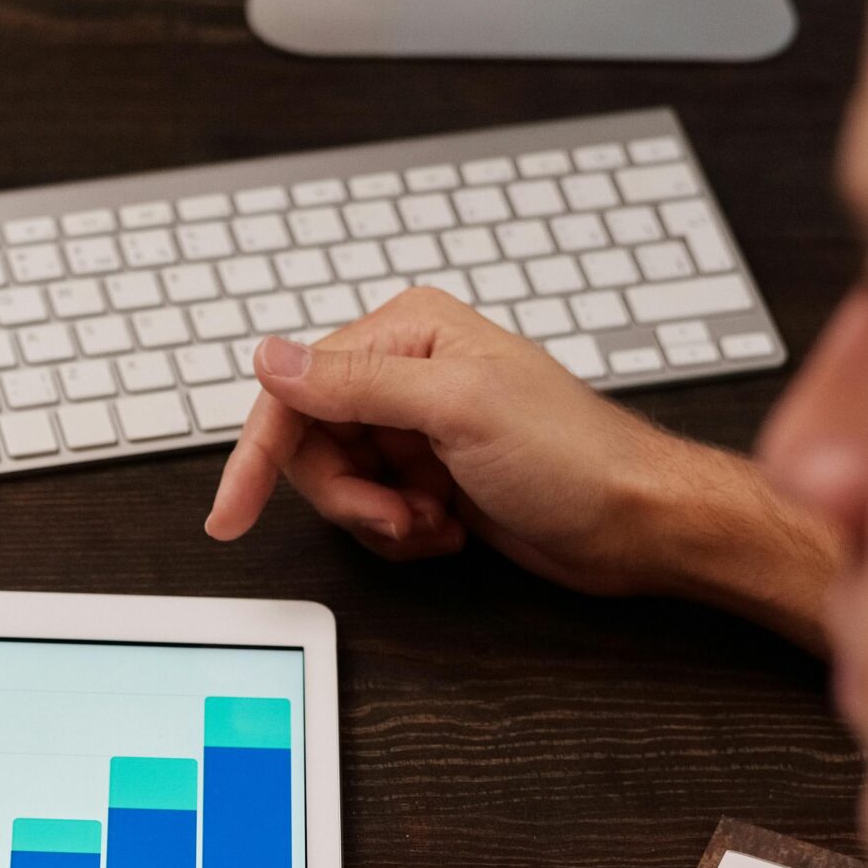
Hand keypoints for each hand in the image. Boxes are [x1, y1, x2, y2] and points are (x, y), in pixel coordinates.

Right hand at [204, 292, 837, 648]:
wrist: (636, 524)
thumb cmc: (574, 458)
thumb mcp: (458, 409)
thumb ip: (356, 381)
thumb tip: (272, 356)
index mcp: (407, 332)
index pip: (296, 389)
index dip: (260, 454)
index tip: (232, 512)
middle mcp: (405, 373)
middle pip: (311, 444)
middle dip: (346, 495)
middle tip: (395, 514)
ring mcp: (417, 429)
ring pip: (338, 486)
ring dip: (379, 519)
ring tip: (434, 520)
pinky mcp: (430, 477)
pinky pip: (373, 515)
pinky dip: (403, 535)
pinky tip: (451, 528)